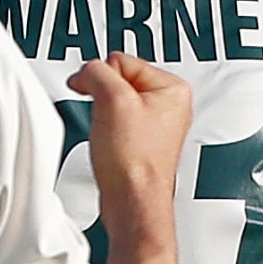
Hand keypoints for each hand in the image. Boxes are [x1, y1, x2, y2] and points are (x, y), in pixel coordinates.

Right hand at [70, 53, 189, 263]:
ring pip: (115, 101)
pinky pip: (116, 121)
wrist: (132, 202)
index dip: (102, 78)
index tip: (93, 94)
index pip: (122, 60)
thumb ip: (96, 71)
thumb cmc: (133, 161)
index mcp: (173, 88)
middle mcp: (170, 105)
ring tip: (109, 135)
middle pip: (119, 79)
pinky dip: (106, 129)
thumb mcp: (110, 99)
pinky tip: (109, 144)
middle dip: (103, 97)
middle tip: (105, 119)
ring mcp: (157, 125)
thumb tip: (89, 71)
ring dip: (104, 114)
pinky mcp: (143, 142)